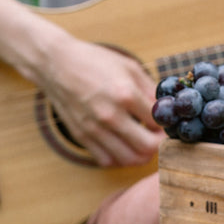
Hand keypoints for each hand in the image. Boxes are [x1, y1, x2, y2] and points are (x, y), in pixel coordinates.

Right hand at [37, 38, 164, 167]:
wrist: (56, 64)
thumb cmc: (94, 62)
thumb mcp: (129, 67)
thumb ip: (150, 89)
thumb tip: (167, 108)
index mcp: (125, 94)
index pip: (159, 123)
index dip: (167, 125)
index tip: (166, 123)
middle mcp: (110, 115)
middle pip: (148, 147)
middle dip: (159, 145)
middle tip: (159, 138)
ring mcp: (95, 129)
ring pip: (129, 159)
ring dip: (141, 155)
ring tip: (142, 144)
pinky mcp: (82, 137)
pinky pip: (107, 161)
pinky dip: (119, 159)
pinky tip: (122, 146)